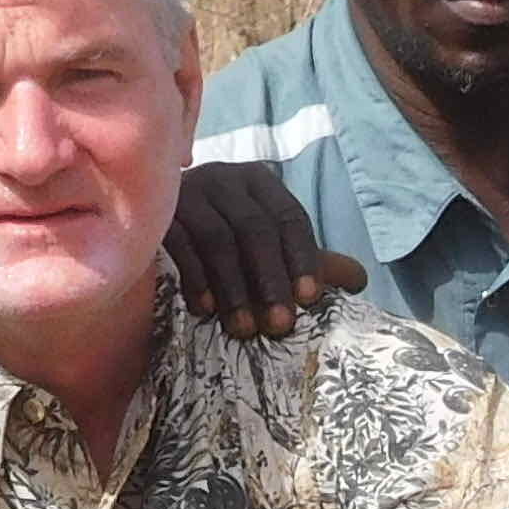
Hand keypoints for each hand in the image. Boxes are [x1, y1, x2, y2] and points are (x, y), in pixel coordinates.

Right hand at [166, 160, 362, 341]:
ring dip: (235, 288)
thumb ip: (309, 261)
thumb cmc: (221, 244)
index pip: (289, 217)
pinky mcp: (157, 213)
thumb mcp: (268, 249)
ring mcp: (188, 192)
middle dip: (270, 279)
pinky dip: (196, 278)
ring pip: (219, 238)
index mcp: (258, 182)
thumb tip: (359, 279)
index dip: (302, 258)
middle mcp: (224, 178)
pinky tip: (206, 310)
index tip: (310, 299)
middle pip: (256, 228)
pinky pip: (180, 245)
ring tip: (245, 330)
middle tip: (280, 325)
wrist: (149, 227)